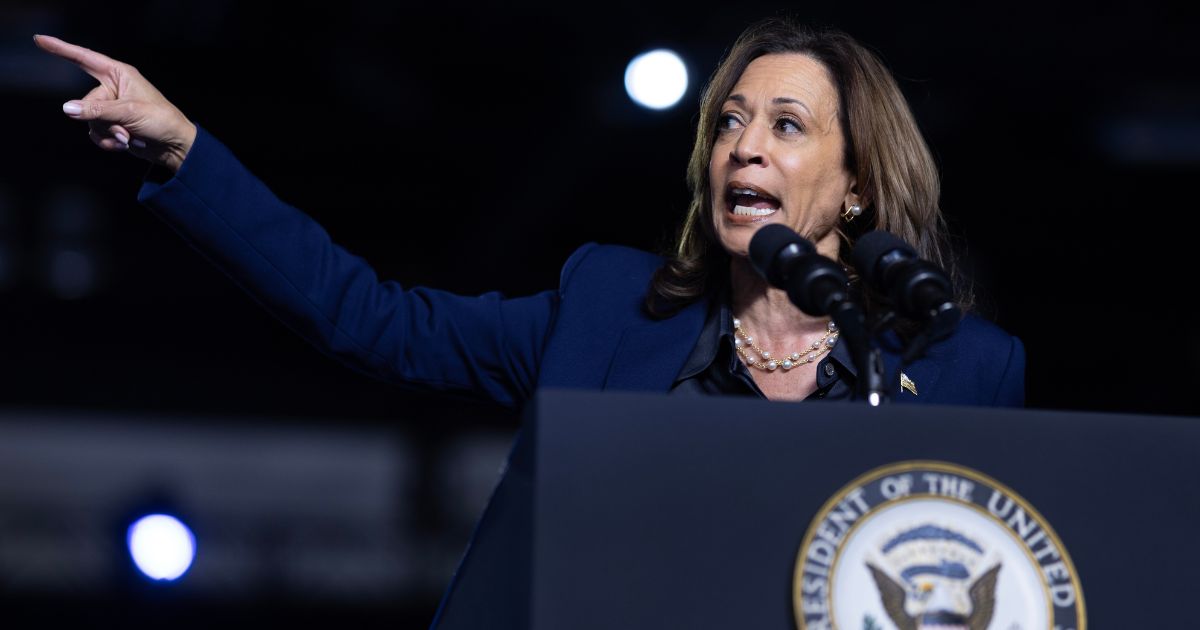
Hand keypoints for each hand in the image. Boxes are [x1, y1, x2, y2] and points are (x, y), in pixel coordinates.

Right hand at [34, 34, 197, 172]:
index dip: (61, 49)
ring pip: (89, 121)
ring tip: (129, 138)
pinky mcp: (112, 125)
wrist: (175, 146)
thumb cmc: (161, 121)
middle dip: (104, 121)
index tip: (40, 40)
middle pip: (85, 103)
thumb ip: (98, 110)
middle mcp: (113, 89)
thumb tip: (68, 108)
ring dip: (108, 134)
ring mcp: (111, 108)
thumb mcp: (129, 112)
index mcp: (119, 74)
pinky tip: (126, 145)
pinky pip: (95, 133)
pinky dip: (108, 141)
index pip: (84, 58)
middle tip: (126, 130)